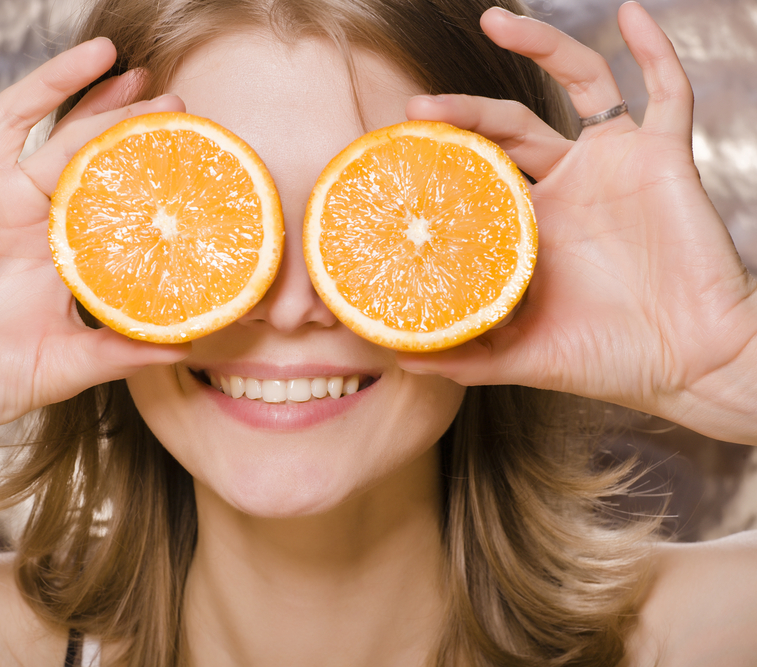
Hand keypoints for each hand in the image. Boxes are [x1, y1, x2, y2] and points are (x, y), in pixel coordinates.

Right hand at [0, 40, 188, 467]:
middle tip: (159, 86)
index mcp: (55, 245)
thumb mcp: (68, 364)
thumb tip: (192, 347)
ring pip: (12, 118)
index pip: (105, 183)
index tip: (183, 134)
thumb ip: (125, 351)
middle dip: (113, 110)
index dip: (139, 157)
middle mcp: (18, 211)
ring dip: (53, 80)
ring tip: (101, 52)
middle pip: (71, 140)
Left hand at [397, 2, 756, 442]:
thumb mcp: (524, 357)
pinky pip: (666, 90)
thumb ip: (466, 355)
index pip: (479, 171)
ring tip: (496, 23)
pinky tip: (629, 14)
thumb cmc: (613, 360)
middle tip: (417, 107)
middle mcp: (570, 186)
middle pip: (511, 126)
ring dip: (541, 47)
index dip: (443, 155)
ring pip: (578, 85)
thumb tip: (400, 359)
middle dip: (465, 112)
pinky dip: (652, 50)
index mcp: (533, 225)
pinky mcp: (664, 156)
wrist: (692, 365)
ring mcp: (615, 166)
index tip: (397, 148)